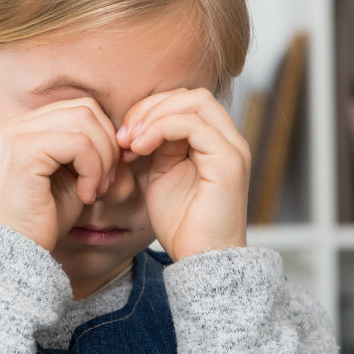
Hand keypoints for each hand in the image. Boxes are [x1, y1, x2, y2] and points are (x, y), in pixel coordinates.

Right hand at [0, 97, 120, 250]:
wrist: (18, 249)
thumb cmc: (44, 217)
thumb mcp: (75, 177)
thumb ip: (93, 151)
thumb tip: (129, 139)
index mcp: (28, 126)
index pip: (82, 109)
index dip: (105, 137)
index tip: (109, 174)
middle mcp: (18, 124)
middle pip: (86, 109)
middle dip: (108, 145)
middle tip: (107, 182)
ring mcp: (18, 135)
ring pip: (85, 122)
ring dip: (102, 159)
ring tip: (97, 190)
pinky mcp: (24, 151)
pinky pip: (78, 143)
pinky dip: (92, 169)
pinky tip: (86, 195)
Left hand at [116, 88, 248, 260]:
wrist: (200, 258)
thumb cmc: (181, 224)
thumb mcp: (160, 176)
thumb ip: (155, 148)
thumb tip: (135, 128)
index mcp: (212, 142)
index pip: (184, 102)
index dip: (149, 110)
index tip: (122, 135)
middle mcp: (227, 140)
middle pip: (190, 96)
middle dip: (149, 108)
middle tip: (122, 135)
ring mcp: (231, 148)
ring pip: (194, 103)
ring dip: (153, 117)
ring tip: (129, 142)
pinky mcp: (228, 161)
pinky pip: (194, 126)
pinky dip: (161, 129)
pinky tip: (139, 148)